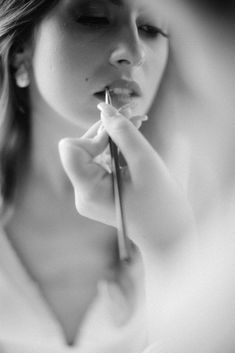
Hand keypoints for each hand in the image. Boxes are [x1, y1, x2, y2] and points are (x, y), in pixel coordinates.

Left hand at [59, 104, 194, 257]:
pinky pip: (100, 164)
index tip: (120, 135)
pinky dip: (116, 151)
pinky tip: (133, 145)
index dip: (94, 136)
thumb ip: (123, 132)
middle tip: (134, 116)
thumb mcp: (145, 163)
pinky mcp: (98, 194)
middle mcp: (82, 194)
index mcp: (88, 191)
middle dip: (107, 132)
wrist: (168, 234)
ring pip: (92, 154)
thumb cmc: (161, 203)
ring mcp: (89, 195)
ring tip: (138, 126)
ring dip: (114, 139)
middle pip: (81, 149)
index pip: (71, 149)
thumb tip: (105, 109)